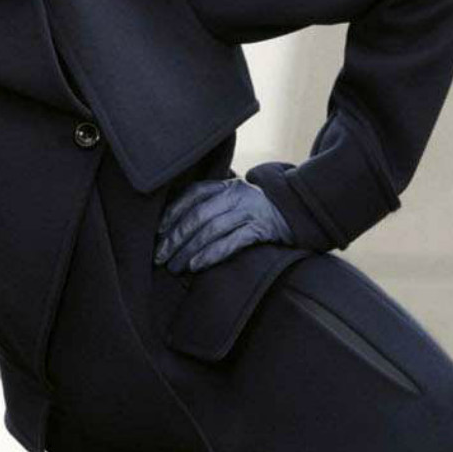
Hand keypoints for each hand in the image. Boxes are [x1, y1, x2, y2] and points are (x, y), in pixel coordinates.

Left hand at [154, 173, 294, 273]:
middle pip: (199, 215)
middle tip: (160, 256)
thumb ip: (210, 205)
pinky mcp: (260, 230)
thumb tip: (171, 227)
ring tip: (174, 267)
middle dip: (175, 238)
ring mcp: (249, 211)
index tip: (157, 232)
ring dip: (189, 250)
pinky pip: (231, 243)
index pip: (193, 195)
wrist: (295, 213)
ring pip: (212, 230)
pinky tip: (195, 266)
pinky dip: (210, 254)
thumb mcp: (233, 199)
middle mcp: (236, 194)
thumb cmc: (254, 211)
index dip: (172, 213)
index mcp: (226, 185)